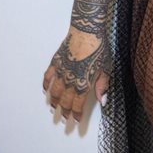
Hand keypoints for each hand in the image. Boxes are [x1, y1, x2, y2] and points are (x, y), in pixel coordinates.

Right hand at [43, 0, 112, 122]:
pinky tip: (45, 91)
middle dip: (64, 112)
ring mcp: (61, 71)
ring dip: (53, 102)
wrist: (87, 29)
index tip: (76, 122)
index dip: (76, 115)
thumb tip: (102, 101)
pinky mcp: (56, 62)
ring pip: (54, 92)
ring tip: (53, 109)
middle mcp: (70, 81)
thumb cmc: (99, 47)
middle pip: (65, 101)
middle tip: (64, 120)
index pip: (78, 105)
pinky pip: (47, 77)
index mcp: (83, 84)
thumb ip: (102, 85)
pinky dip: (45, 86)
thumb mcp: (106, 67)